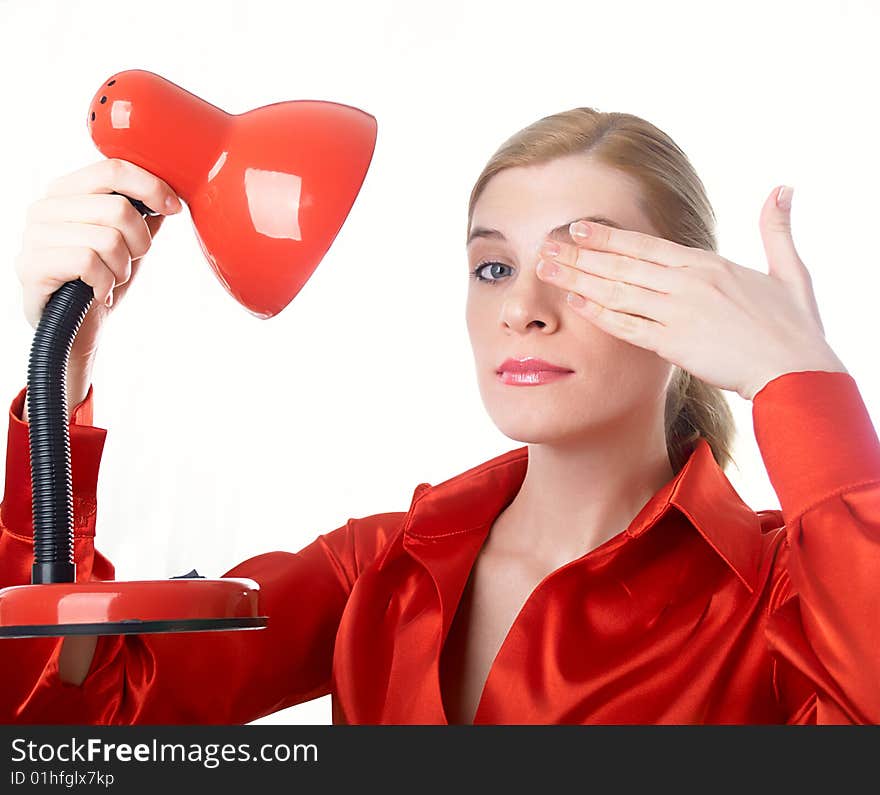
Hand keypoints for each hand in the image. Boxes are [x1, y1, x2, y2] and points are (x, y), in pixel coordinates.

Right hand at [14, 158, 181, 359]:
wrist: (77, 331)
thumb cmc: (101, 283)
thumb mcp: (130, 244)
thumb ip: (144, 215)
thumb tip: (169, 194)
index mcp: (66, 193)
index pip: (112, 169)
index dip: (151, 187)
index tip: (174, 209)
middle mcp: (44, 208)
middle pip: (117, 207)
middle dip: (139, 242)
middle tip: (130, 262)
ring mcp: (33, 236)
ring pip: (107, 238)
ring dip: (122, 267)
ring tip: (111, 279)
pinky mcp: (30, 266)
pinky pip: (87, 262)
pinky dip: (105, 283)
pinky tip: (100, 293)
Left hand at [535, 186, 848, 400]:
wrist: (796, 370)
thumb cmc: (794, 327)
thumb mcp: (790, 272)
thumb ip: (776, 230)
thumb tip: (783, 188)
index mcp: (709, 264)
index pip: (646, 245)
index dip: (609, 236)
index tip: (578, 228)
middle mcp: (688, 282)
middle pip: (622, 265)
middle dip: (580, 254)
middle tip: (544, 246)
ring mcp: (679, 312)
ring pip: (618, 291)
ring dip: (578, 279)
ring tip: (546, 269)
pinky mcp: (674, 343)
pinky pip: (627, 326)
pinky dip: (600, 314)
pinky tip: (575, 304)